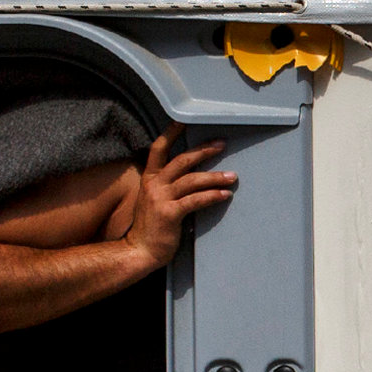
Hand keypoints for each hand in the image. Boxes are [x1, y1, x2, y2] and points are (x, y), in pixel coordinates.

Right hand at [120, 138, 234, 271]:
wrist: (139, 251)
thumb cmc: (151, 227)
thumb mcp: (153, 200)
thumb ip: (167, 187)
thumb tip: (192, 177)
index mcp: (149, 179)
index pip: (158, 149)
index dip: (170, 133)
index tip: (183, 121)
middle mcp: (154, 185)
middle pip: (182, 160)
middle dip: (204, 150)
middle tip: (222, 144)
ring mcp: (161, 199)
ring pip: (192, 180)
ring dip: (215, 176)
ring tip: (232, 176)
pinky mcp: (170, 214)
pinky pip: (195, 200)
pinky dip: (212, 196)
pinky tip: (225, 195)